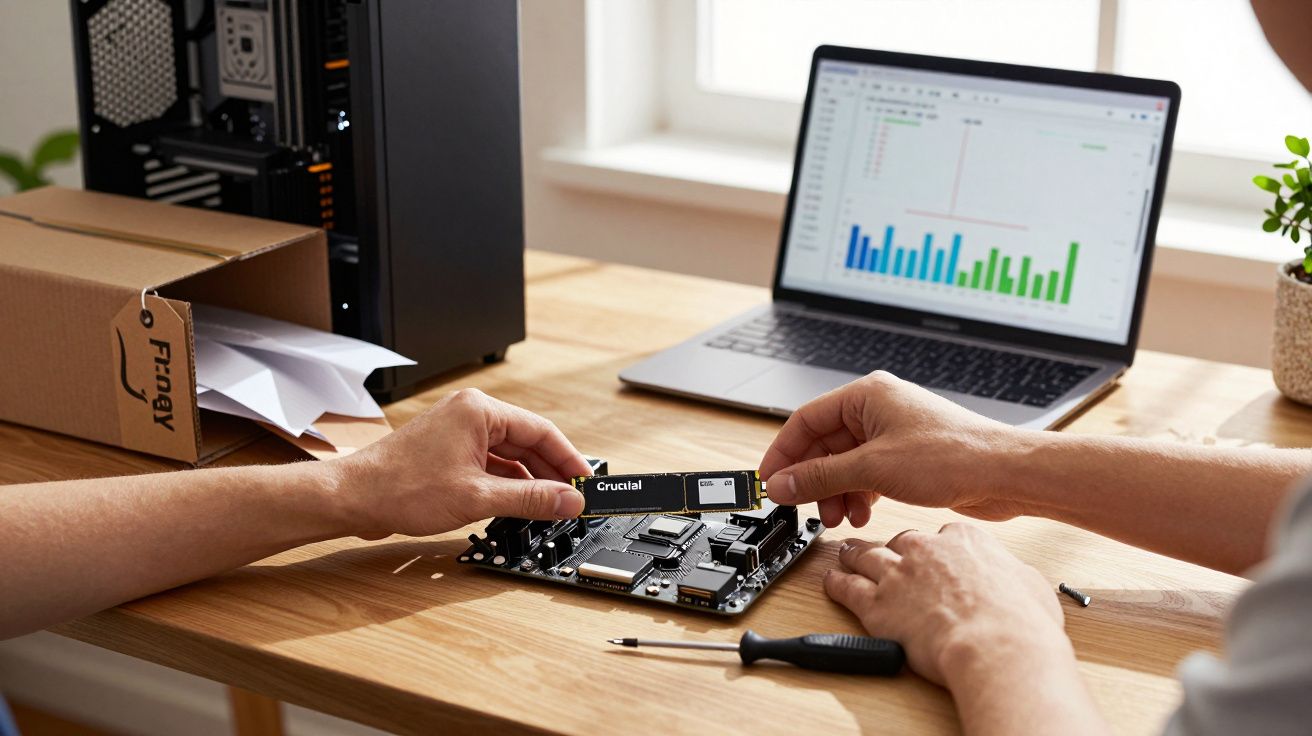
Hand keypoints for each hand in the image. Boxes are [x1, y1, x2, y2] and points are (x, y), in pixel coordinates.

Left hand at [328, 388, 590, 538]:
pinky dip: (506, 483)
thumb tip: (566, 501)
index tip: (585, 483)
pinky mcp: (448, 451)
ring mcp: (457, 432)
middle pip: (527, 442)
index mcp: (479, 410)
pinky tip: (519, 503)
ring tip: (549, 506)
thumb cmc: (398, 488)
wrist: (351, 499)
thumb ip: (530, 499)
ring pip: (509, 454)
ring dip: (529, 480)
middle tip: (572, 500)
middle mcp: (469, 414)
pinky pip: (490, 463)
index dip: (568, 460)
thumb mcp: (476, 497)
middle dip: (550, 472)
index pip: (542, 431)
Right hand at [759, 371, 1027, 527]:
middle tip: (802, 506)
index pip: (805, 420)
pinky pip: (866, 474)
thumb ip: (820, 477)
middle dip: (812, 479)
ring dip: (836, 491)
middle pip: (823, 445)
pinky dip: (858, 494)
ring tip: (838, 517)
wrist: (1003, 474)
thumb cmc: (952, 456)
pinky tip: (861, 513)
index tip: (769, 481)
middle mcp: (877, 410)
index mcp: (866, 396)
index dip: (783, 452)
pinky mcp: (906, 457)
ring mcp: (892, 434)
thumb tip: (782, 483)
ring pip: (845, 463)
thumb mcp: (873, 469)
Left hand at [825, 523, 1067, 685]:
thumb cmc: (1019, 621)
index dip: (936, 548)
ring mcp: (898, 575)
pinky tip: (831, 582)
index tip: (934, 555)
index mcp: (963, 540)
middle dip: (892, 548)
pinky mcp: (878, 604)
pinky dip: (837, 583)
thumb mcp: (1029, 584)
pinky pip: (848, 588)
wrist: (996, 644)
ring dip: (854, 555)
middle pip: (900, 542)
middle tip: (886, 553)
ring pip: (866, 557)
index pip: (942, 535)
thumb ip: (1011, 574)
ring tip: (845, 554)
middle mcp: (926, 550)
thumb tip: (1014, 579)